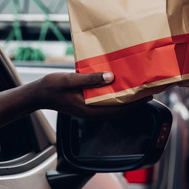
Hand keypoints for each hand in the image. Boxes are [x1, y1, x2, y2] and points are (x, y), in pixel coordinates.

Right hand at [31, 72, 150, 118]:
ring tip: (139, 88)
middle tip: (149, 90)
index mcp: (90, 109)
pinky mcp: (88, 105)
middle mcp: (93, 112)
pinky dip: (117, 96)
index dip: (135, 104)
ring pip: (114, 107)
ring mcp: (91, 110)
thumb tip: (110, 77)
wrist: (38, 94)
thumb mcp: (70, 80)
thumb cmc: (52, 86)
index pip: (119, 109)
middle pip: (120, 110)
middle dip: (135, 102)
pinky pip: (107, 102)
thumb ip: (89, 79)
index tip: (148, 95)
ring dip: (127, 99)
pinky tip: (121, 86)